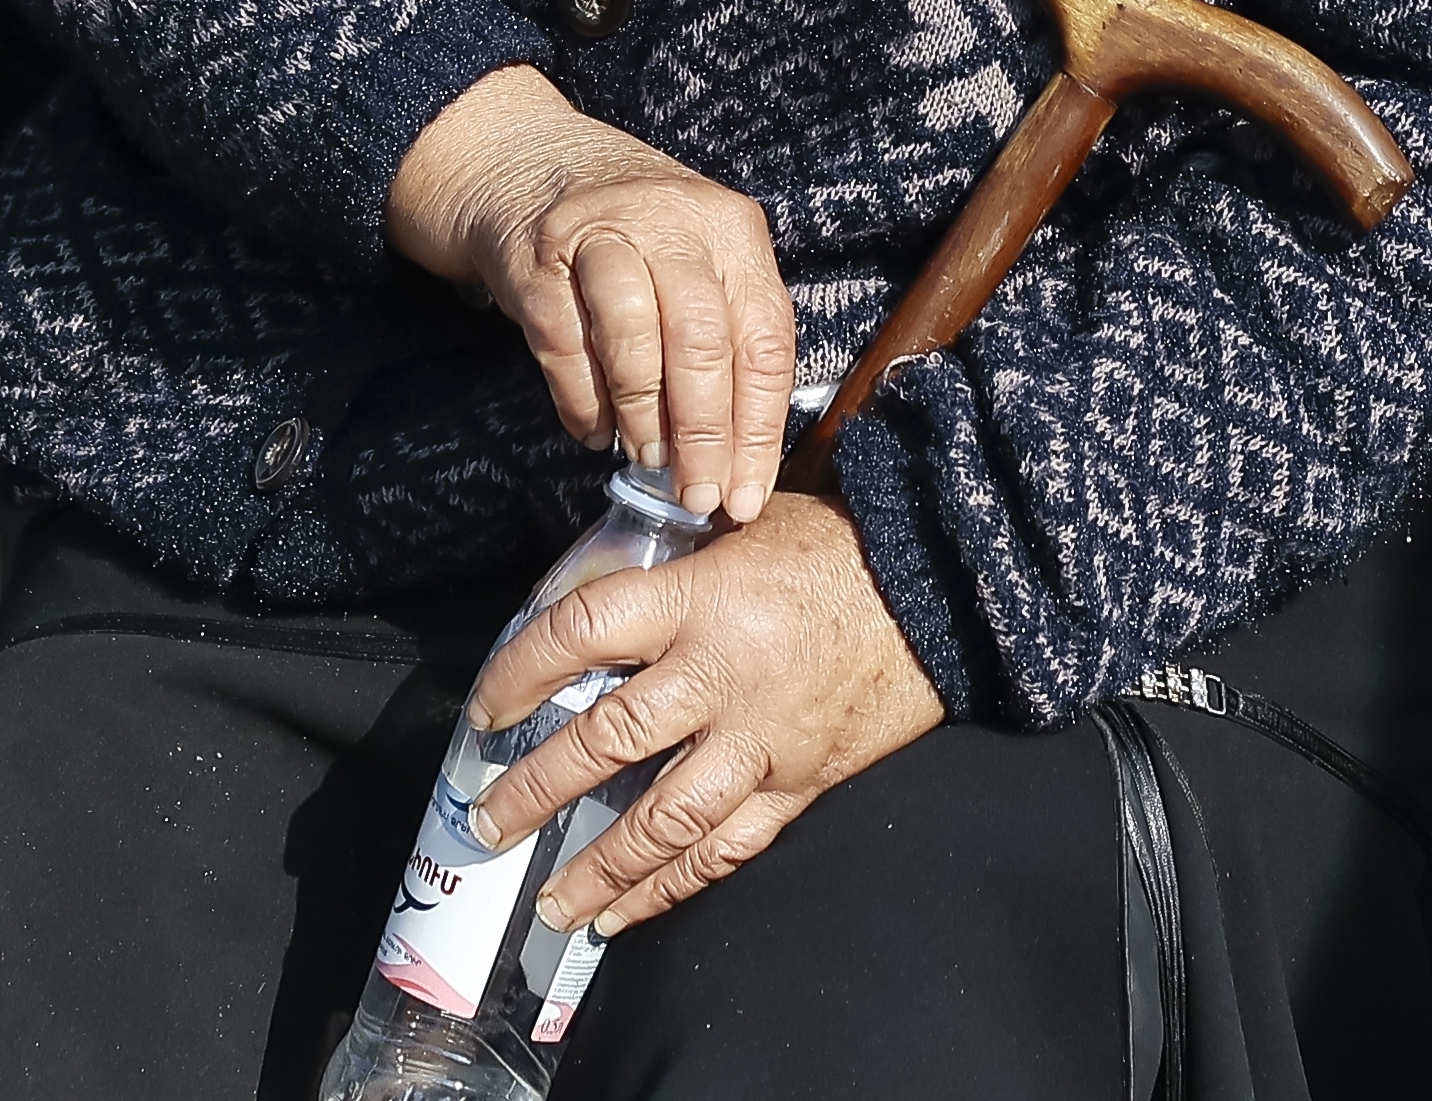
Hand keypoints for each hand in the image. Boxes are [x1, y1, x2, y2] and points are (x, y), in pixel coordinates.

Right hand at [385, 68, 801, 522]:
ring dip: (642, 414)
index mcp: (731, 226)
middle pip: (703, 338)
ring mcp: (601, 231)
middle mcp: (672, 219)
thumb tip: (738, 459)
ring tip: (646, 459)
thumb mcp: (695, 257)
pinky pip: (564, 343)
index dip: (758, 426)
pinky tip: (593, 432)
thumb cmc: (630, 233)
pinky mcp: (536, 257)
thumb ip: (722, 337)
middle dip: (704, 434)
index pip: (764, 336)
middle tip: (698, 495)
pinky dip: (582, 398)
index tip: (749, 493)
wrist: (523, 160)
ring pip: (635, 335)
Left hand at [463, 494, 944, 936]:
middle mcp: (718, 676)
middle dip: (535, 790)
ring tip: (550, 900)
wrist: (945, 586)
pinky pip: (728, 848)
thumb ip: (676, 555)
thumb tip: (607, 574)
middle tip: (487, 825)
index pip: (581, 633)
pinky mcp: (798, 781)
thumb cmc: (843, 543)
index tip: (486, 709)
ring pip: (662, 819)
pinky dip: (674, 886)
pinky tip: (629, 911)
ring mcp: (760, 739)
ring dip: (598, 867)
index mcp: (698, 598)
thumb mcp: (748, 521)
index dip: (520, 672)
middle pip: (605, 741)